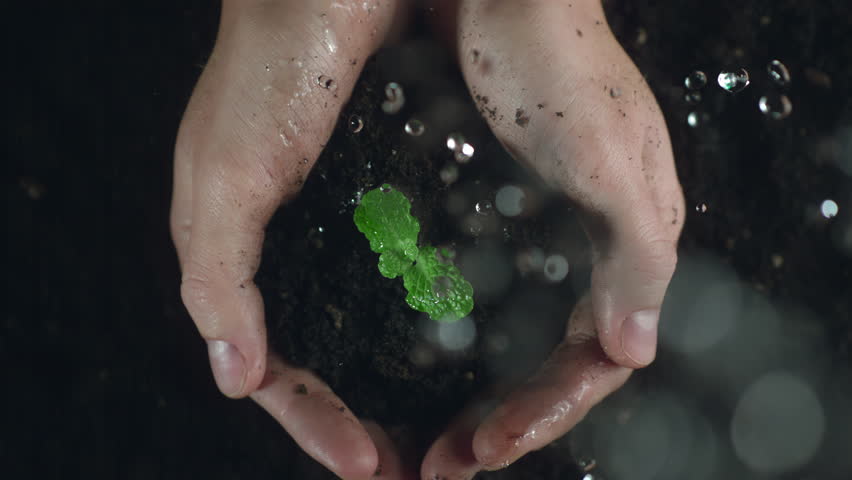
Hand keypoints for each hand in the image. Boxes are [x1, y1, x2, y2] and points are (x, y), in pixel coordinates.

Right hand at [169, 1, 410, 477]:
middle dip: (362, 421)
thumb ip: (219, 280)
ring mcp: (350, 229)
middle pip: (331, 361)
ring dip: (401, 384)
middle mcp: (301, 253)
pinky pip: (410, 279)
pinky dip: (429, 321)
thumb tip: (234, 377)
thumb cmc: (266, 76)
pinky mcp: (395, 198)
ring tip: (440, 430)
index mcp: (250, 260)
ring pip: (371, 330)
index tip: (366, 466)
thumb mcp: (222, 179)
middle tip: (409, 469)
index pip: (277, 370)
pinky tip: (458, 349)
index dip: (315, 425)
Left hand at [422, 1, 683, 476]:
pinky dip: (466, 339)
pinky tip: (427, 358)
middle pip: (551, 363)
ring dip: (480, 391)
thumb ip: (636, 256)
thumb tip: (634, 351)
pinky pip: (494, 297)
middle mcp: (588, 250)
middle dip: (505, 419)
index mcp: (625, 247)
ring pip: (519, 339)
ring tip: (433, 434)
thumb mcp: (611, 162)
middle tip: (441, 463)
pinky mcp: (504, 213)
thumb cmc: (560, 67)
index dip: (543, 415)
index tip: (481, 449)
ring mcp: (546, 234)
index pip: (590, 362)